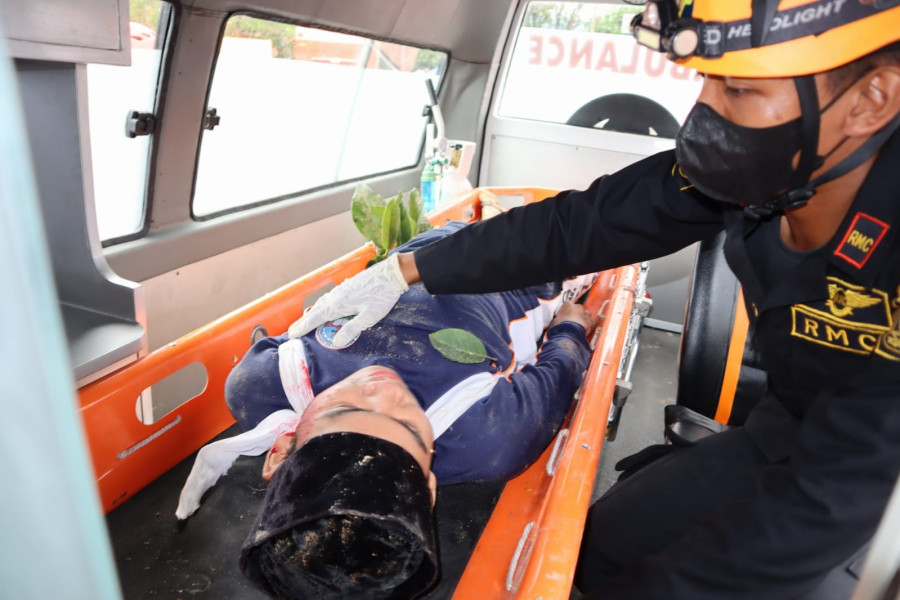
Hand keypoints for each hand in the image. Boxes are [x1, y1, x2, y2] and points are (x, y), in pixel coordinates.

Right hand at [288, 253, 408, 347]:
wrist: (391, 274)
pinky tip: (325, 308)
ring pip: (322, 303)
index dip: (303, 327)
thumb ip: (351, 329)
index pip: (316, 318)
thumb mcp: (369, 317)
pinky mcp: (348, 286)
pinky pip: (329, 298)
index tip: (292, 334)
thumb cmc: (382, 296)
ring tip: (306, 322)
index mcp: (339, 304)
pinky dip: (322, 306)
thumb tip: (335, 342)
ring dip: (313, 313)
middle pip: (315, 310)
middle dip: (304, 321)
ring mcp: (341, 289)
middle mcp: (336, 296)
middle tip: (292, 331)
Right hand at [550, 302, 596, 338]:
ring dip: (583, 318)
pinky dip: (590, 324)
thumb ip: (557, 319)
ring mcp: (585, 314)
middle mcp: (578, 307)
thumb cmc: (559, 327)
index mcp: (567, 305)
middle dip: (576, 313)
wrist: (569, 334)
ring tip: (580, 325)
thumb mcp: (553, 322)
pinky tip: (587, 329)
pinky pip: (592, 321)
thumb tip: (557, 321)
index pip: (567, 305)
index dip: (566, 312)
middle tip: (572, 321)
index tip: (564, 317)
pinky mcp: (591, 321)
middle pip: (578, 308)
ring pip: (586, 313)